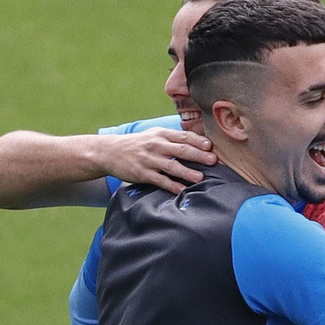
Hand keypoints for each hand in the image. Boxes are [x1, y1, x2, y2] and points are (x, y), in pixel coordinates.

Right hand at [100, 128, 214, 193]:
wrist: (111, 152)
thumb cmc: (138, 144)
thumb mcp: (153, 135)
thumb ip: (172, 138)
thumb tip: (196, 142)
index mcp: (162, 134)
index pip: (183, 136)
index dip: (198, 141)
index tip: (210, 146)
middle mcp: (157, 145)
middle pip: (181, 150)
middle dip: (198, 155)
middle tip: (213, 161)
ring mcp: (149, 160)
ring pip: (172, 166)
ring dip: (187, 172)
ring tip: (201, 177)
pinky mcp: (142, 173)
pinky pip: (160, 180)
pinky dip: (171, 185)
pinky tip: (182, 190)